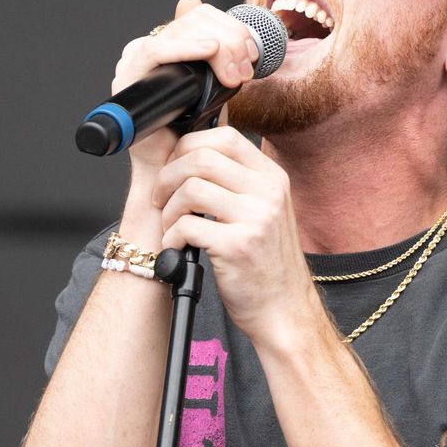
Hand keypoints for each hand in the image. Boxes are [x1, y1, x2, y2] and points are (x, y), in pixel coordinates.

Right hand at [113, 0, 261, 180]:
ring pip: (177, 30)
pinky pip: (153, 51)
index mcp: (170, 45)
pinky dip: (185, 47)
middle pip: (191, 19)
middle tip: (247, 66)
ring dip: (216, 45)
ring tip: (235, 73)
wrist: (176, 169)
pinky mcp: (127, 79)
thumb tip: (209, 13)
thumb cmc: (195, 132)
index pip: (199, 14)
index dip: (230, 26)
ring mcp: (135, 62)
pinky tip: (210, 51)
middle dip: (228, 38)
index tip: (253, 52)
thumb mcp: (217, 87)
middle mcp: (149, 49)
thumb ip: (218, 53)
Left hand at [152, 126, 322, 346]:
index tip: (175, 168)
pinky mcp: (237, 246)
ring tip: (172, 226)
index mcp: (272, 177)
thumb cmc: (266, 262)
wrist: (284, 310)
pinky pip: (186, 226)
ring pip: (190, 189)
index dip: (188, 146)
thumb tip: (197, 148)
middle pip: (200, 157)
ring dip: (168, 209)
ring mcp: (255, 218)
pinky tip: (178, 248)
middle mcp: (268, 192)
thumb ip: (237, 180)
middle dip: (168, 176)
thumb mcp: (263, 210)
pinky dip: (171, 237)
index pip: (224, 137)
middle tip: (161, 198)